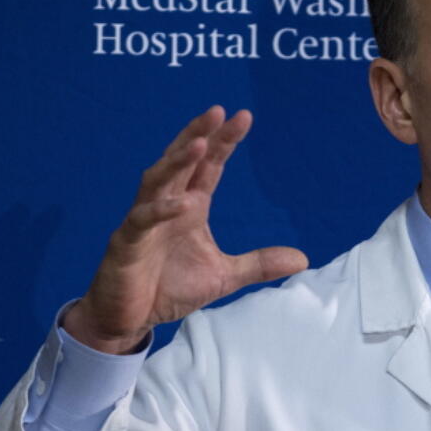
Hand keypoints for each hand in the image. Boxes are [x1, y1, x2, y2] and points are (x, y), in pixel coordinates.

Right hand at [64, 106, 307, 353]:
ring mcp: (143, 221)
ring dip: (177, 161)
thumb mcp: (224, 276)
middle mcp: (165, 205)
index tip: (243, 116)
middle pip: (181, 161)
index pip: (208, 166)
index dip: (223, 142)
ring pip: (157, 180)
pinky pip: (142, 220)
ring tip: (200, 143)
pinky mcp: (126, 243)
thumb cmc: (170, 289)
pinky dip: (160, 210)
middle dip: (199, 135)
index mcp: (189, 207)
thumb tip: (304, 259)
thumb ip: (260, 264)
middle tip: (218, 112)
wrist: (130, 319)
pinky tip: (181, 204)